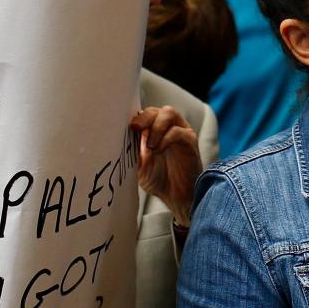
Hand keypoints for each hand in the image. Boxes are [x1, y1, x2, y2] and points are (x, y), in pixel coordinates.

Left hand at [130, 106, 199, 226]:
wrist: (176, 197)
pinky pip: (179, 132)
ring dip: (156, 126)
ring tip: (150, 146)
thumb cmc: (158, 179)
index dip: (136, 117)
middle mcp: (168, 127)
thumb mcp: (138, 165)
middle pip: (156, 109)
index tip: (127, 127)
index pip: (145, 113)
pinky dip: (166, 138)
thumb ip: (132, 151)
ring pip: (169, 113)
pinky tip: (159, 150)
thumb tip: (118, 140)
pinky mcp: (190, 141)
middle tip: (135, 129)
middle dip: (144, 117)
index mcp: (154, 130)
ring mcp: (181, 132)